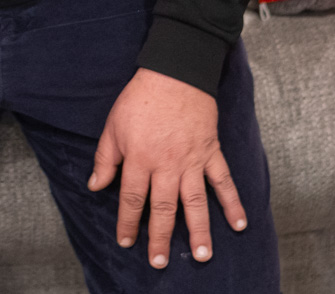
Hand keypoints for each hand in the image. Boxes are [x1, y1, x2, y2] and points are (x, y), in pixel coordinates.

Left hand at [88, 68, 245, 268]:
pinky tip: (240, 224)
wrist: (175, 72)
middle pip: (162, 208)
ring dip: (199, 230)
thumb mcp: (113, 125)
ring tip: (202, 255)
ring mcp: (192, 160)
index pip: (131, 198)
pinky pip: (223, 181)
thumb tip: (95, 185)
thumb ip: (105, 158)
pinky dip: (233, 202)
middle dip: (160, 237)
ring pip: (195, 201)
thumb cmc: (140, 98)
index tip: (126, 241)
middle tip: (159, 262)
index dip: (127, 222)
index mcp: (140, 158)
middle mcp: (166, 164)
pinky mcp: (211, 151)